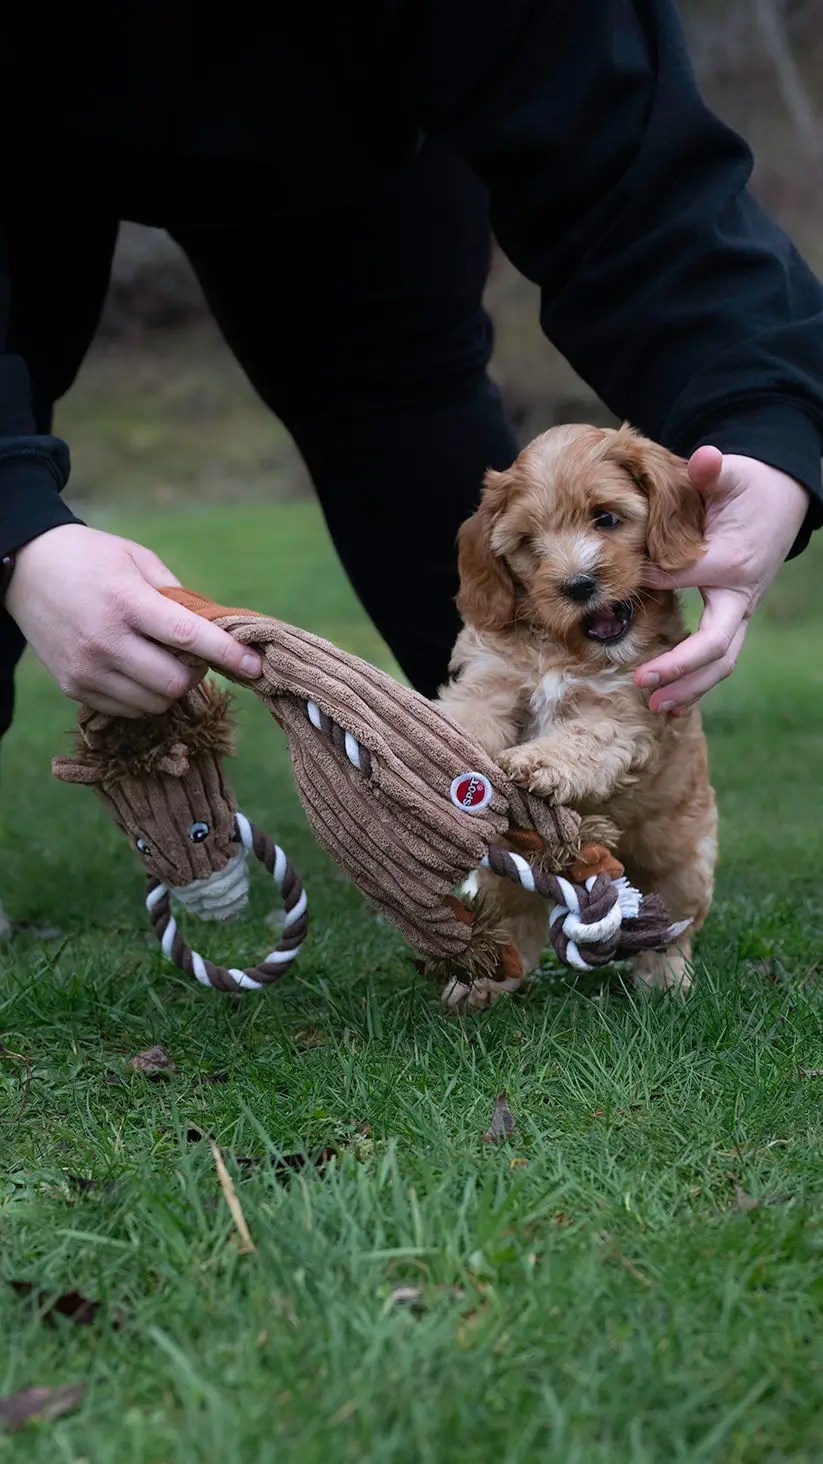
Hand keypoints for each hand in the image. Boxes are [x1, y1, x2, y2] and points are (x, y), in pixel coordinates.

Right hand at [6, 524, 261, 716]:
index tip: (255, 664)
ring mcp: (86, 669)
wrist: (23, 570)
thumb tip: (219, 628)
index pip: (187, 636)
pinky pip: (128, 709)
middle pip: (175, 683)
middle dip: (195, 673)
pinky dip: (143, 695)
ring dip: (170, 687)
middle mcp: (104, 640)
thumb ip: (179, 596)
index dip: (227, 654)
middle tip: (191, 653)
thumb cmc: (90, 558)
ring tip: (160, 658)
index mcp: (125, 601)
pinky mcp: (74, 687)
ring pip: (155, 703)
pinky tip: (135, 668)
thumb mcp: (137, 559)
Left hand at [635, 448, 808, 713]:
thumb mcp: (733, 474)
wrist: (780, 501)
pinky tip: (668, 705)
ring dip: (688, 688)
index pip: (682, 578)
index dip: (647, 580)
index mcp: (733, 561)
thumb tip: (704, 456)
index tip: (614, 581)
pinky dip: (695, 684)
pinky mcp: (733, 620)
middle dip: (679, 668)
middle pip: (714, 644)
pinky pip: (717, 660)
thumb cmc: (747, 488)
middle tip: (641, 684)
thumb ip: (714, 470)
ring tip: (654, 708)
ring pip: (720, 662)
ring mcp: (739, 612)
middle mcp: (740, 595)